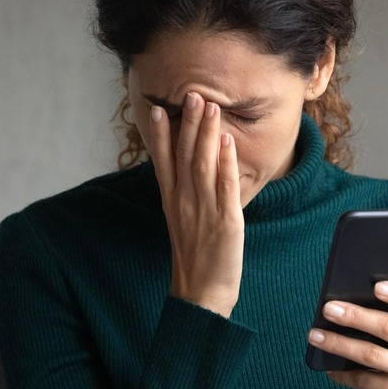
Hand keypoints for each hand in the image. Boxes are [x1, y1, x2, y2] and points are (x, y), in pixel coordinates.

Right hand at [147, 92, 243, 317]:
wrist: (200, 293)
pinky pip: (224, 187)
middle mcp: (184, 202)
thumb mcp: (181, 221)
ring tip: (210, 107)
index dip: (161, 135)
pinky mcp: (225, 221)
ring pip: (203, 164)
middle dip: (188, 124)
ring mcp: (204, 210)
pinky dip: (225, 163)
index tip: (159, 109)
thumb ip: (183, 194)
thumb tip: (188, 169)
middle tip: (192, 94)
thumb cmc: (194, 256)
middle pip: (184, 156)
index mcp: (172, 201)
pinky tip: (228, 141)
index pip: (163, 161)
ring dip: (207, 134)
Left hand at [307, 282, 387, 388]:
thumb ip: (387, 312)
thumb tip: (345, 300)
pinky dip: (342, 373)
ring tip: (316, 335)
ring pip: (372, 354)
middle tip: (329, 309)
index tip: (376, 287)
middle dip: (354, 316)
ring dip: (339, 344)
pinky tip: (328, 366)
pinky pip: (364, 380)